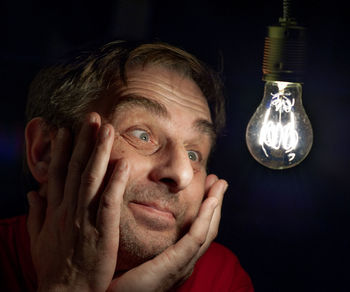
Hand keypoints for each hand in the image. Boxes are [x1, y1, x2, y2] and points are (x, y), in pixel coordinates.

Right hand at [27, 113, 129, 291]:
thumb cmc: (54, 266)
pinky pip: (108, 201)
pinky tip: (122, 163)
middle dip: (83, 141)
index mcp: (55, 210)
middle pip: (75, 168)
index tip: (66, 129)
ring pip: (91, 178)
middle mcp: (68, 209)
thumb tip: (33, 193)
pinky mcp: (101, 230)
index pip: (58, 173)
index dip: (62, 150)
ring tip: (107, 129)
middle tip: (92, 117)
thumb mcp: (37, 239)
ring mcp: (84, 218)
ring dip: (99, 152)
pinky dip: (115, 181)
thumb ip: (35, 214)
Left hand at [109, 174, 227, 291]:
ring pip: (207, 230)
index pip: (197, 230)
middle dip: (215, 203)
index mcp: (176, 259)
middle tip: (219, 181)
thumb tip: (137, 213)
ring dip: (215, 205)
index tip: (206, 187)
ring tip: (220, 183)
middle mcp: (184, 262)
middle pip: (207, 229)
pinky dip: (206, 217)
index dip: (204, 209)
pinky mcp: (176, 264)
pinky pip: (196, 237)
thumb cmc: (117, 278)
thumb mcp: (132, 252)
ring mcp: (183, 265)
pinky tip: (211, 200)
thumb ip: (140, 236)